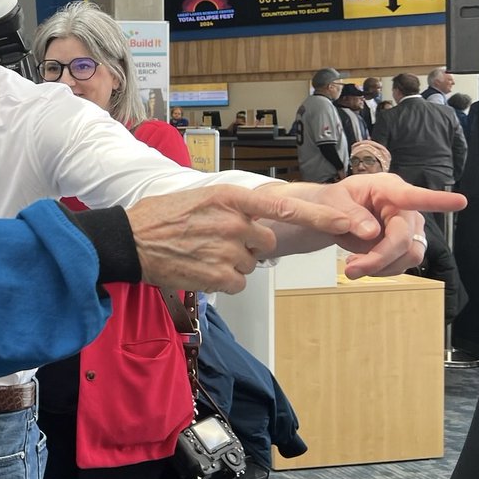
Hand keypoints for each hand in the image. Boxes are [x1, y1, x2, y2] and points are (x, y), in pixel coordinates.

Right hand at [127, 185, 353, 293]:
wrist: (128, 241)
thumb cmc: (158, 218)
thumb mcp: (198, 196)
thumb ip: (231, 205)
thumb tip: (255, 217)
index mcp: (229, 196)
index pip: (285, 206)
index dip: (322, 216)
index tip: (350, 223)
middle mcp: (233, 222)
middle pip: (265, 241)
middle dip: (248, 245)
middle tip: (215, 242)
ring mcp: (226, 250)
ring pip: (250, 264)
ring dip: (232, 264)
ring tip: (200, 255)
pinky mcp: (219, 275)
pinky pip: (238, 282)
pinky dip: (222, 281)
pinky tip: (199, 270)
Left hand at [264, 175, 465, 277]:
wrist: (332, 213)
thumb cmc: (334, 200)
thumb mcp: (331, 201)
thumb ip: (347, 214)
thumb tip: (371, 232)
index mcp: (387, 188)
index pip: (412, 196)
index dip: (436, 200)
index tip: (460, 202)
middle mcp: (405, 207)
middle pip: (404, 239)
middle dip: (379, 258)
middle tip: (350, 270)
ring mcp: (410, 226)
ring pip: (408, 256)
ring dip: (380, 267)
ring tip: (352, 265)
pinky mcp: (407, 244)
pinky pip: (402, 264)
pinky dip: (381, 269)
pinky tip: (362, 263)